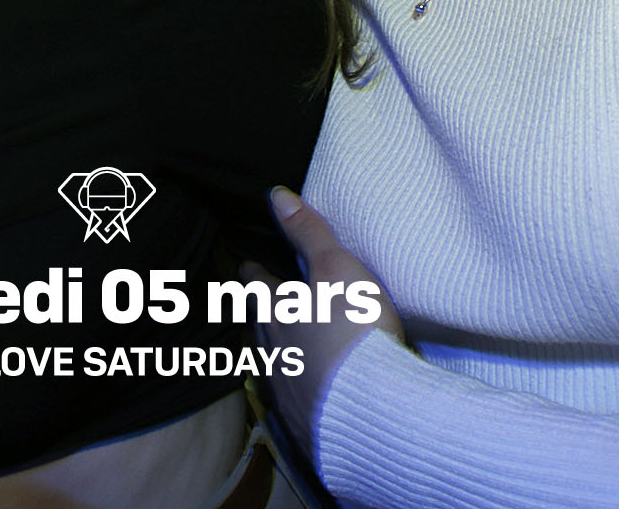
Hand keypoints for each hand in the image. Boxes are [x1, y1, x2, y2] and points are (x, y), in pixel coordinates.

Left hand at [255, 187, 404, 461]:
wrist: (370, 409)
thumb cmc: (352, 329)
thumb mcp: (337, 268)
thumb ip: (310, 233)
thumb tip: (276, 195)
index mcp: (277, 311)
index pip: (257, 286)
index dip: (254, 274)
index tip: (248, 267)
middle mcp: (273, 350)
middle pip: (260, 327)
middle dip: (262, 315)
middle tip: (264, 307)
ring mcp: (286, 391)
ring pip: (273, 365)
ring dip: (278, 354)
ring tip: (285, 349)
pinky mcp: (303, 424)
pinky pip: (294, 402)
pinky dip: (298, 392)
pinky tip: (304, 397)